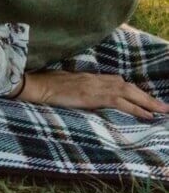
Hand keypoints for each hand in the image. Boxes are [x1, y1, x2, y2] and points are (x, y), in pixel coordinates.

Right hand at [16, 71, 168, 119]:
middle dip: (146, 96)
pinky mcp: (94, 96)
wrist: (36, 86)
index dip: (132, 90)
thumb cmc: (44, 85)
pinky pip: (120, 102)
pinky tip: (147, 115)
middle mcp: (96, 79)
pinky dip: (136, 108)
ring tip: (162, 110)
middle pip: (127, 86)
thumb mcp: (63, 82)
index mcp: (89, 77)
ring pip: (129, 93)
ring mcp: (96, 86)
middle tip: (163, 106)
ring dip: (148, 102)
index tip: (143, 97)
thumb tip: (80, 91)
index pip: (116, 81)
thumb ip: (76, 85)